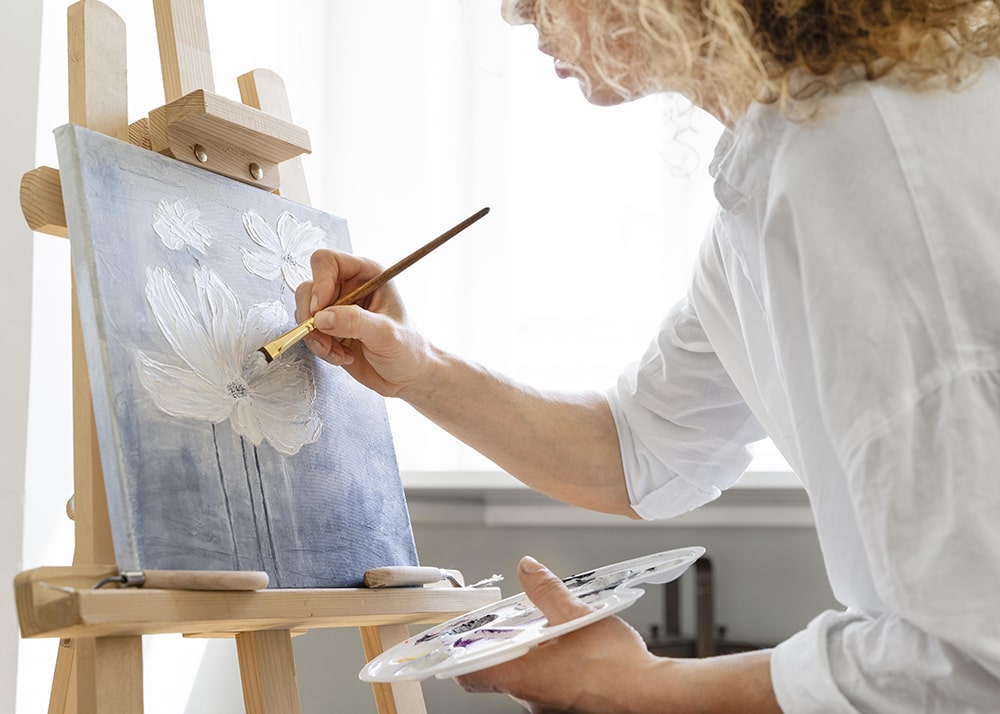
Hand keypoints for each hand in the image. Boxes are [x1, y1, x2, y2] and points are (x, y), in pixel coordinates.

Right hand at [295, 249, 434, 396]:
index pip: (328, 262)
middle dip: (312, 317)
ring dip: (316, 337)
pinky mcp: (329, 329)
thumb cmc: (408, 349)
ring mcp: (336, 308)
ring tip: (339, 352)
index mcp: (367, 275)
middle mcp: (348, 287)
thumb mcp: (386, 334)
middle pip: (309, 288)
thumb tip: (322, 317)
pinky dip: (319, 348)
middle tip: (327, 338)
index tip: (320, 310)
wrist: (407, 375)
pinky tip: (342, 356)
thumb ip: (355, 322)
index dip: (320, 283)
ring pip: (304, 312)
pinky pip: (308, 333)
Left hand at [456, 556, 662, 712]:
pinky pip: (552, 687)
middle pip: (499, 673)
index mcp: (522, 677)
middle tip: (516, 623)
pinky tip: (575, 651)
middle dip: (507, 646)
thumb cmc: (615, 666)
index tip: (456, 639)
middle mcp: (531, 699)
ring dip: (535, 656)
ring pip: (529, 679)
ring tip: (555, 632)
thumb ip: (547, 592)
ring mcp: (550, 708)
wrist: (652, 697)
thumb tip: (527, 569)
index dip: (457, 656)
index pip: (468, 674)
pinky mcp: (571, 709)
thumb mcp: (576, 615)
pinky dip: (555, 668)